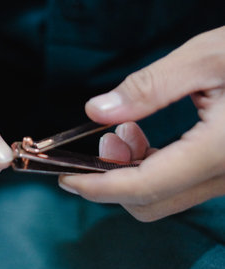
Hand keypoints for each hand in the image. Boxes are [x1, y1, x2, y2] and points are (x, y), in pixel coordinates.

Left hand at [59, 26, 224, 221]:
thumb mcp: (206, 58)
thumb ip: (149, 87)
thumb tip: (96, 111)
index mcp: (219, 151)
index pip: (144, 186)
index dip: (98, 186)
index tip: (66, 178)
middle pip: (149, 202)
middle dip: (110, 180)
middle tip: (101, 139)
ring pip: (162, 198)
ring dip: (128, 174)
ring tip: (123, 131)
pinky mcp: (224, 174)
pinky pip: (177, 186)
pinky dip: (148, 169)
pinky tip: (144, 139)